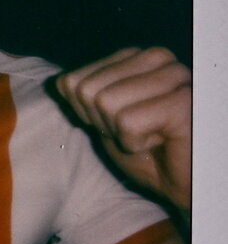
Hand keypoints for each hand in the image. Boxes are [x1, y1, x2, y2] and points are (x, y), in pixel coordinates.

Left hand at [56, 47, 190, 214]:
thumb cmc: (147, 153)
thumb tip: (61, 82)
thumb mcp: (105, 122)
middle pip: (87, 90)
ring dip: (121, 133)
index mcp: (135, 57)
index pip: (74, 81)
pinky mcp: (183, 100)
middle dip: (103, 123)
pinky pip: (127, 121)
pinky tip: (160, 141)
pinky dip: (135, 142)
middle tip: (136, 133)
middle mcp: (156, 58)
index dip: (88, 115)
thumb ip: (83, 97)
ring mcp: (173, 75)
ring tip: (150, 135)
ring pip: (106, 102)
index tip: (119, 126)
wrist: (183, 186)